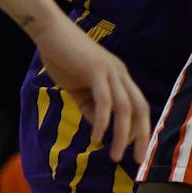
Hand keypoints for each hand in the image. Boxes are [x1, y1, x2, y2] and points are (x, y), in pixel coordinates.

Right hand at [32, 18, 150, 162]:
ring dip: (122, 135)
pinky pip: (104, 100)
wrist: (49, 32)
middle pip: (141, 108)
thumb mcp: (78, 89)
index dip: (140, 128)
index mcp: (119, 78)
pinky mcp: (96, 70)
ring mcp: (111, 71)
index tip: (135, 150)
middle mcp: (120, 75)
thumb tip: (99, 130)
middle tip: (138, 160)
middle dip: (142, 135)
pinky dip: (103, 121)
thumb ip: (90, 107)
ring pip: (125, 108)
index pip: (138, 106)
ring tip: (116, 156)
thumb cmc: (63, 58)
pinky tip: (97, 138)